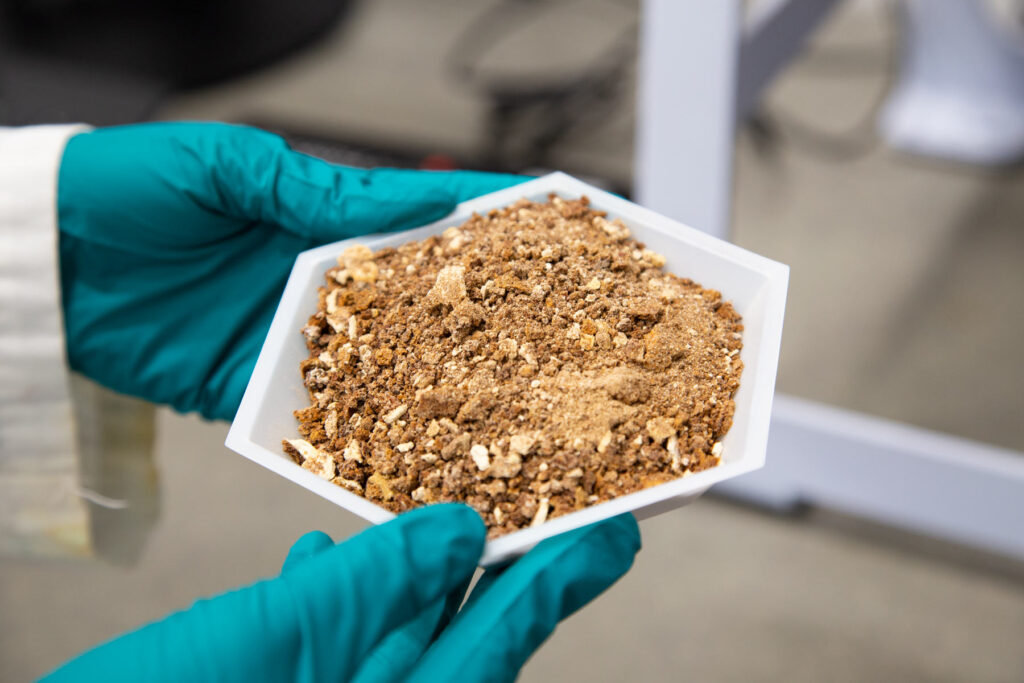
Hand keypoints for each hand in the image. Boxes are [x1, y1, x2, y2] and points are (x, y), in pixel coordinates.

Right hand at [42, 505, 640, 682]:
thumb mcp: (272, 639)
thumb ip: (369, 586)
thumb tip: (457, 530)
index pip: (501, 634)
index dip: (563, 575)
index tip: (618, 531)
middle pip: (462, 632)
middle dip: (498, 560)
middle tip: (548, 503)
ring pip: (395, 633)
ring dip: (412, 570)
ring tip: (438, 508)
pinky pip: (332, 643)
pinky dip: (336, 594)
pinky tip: (319, 558)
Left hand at [58, 123, 523, 419]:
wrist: (44, 262)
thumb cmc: (131, 190)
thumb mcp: (231, 168)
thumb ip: (324, 191)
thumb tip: (425, 198)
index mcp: (323, 219)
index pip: (422, 223)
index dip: (487, 226)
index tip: (554, 230)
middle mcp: (321, 284)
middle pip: (416, 304)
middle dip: (484, 317)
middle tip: (554, 336)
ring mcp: (291, 341)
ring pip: (380, 367)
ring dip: (435, 388)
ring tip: (505, 409)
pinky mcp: (251, 391)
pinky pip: (315, 422)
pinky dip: (358, 438)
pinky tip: (407, 456)